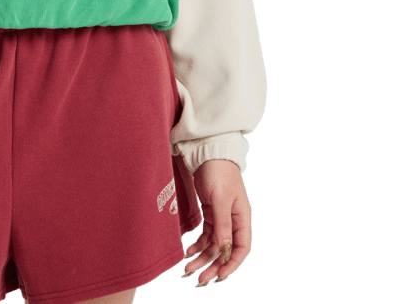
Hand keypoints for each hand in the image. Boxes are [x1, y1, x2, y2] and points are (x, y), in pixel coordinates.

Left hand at [182, 158, 251, 286]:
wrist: (209, 152)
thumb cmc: (219, 172)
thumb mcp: (220, 199)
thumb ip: (223, 225)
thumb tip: (224, 251)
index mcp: (242, 218)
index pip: (241, 249)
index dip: (231, 264)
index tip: (218, 276)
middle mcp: (234, 221)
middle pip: (225, 250)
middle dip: (212, 266)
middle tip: (199, 280)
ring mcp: (222, 217)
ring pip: (213, 245)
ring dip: (202, 258)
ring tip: (187, 270)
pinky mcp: (210, 212)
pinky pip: (206, 235)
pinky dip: (197, 245)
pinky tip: (188, 252)